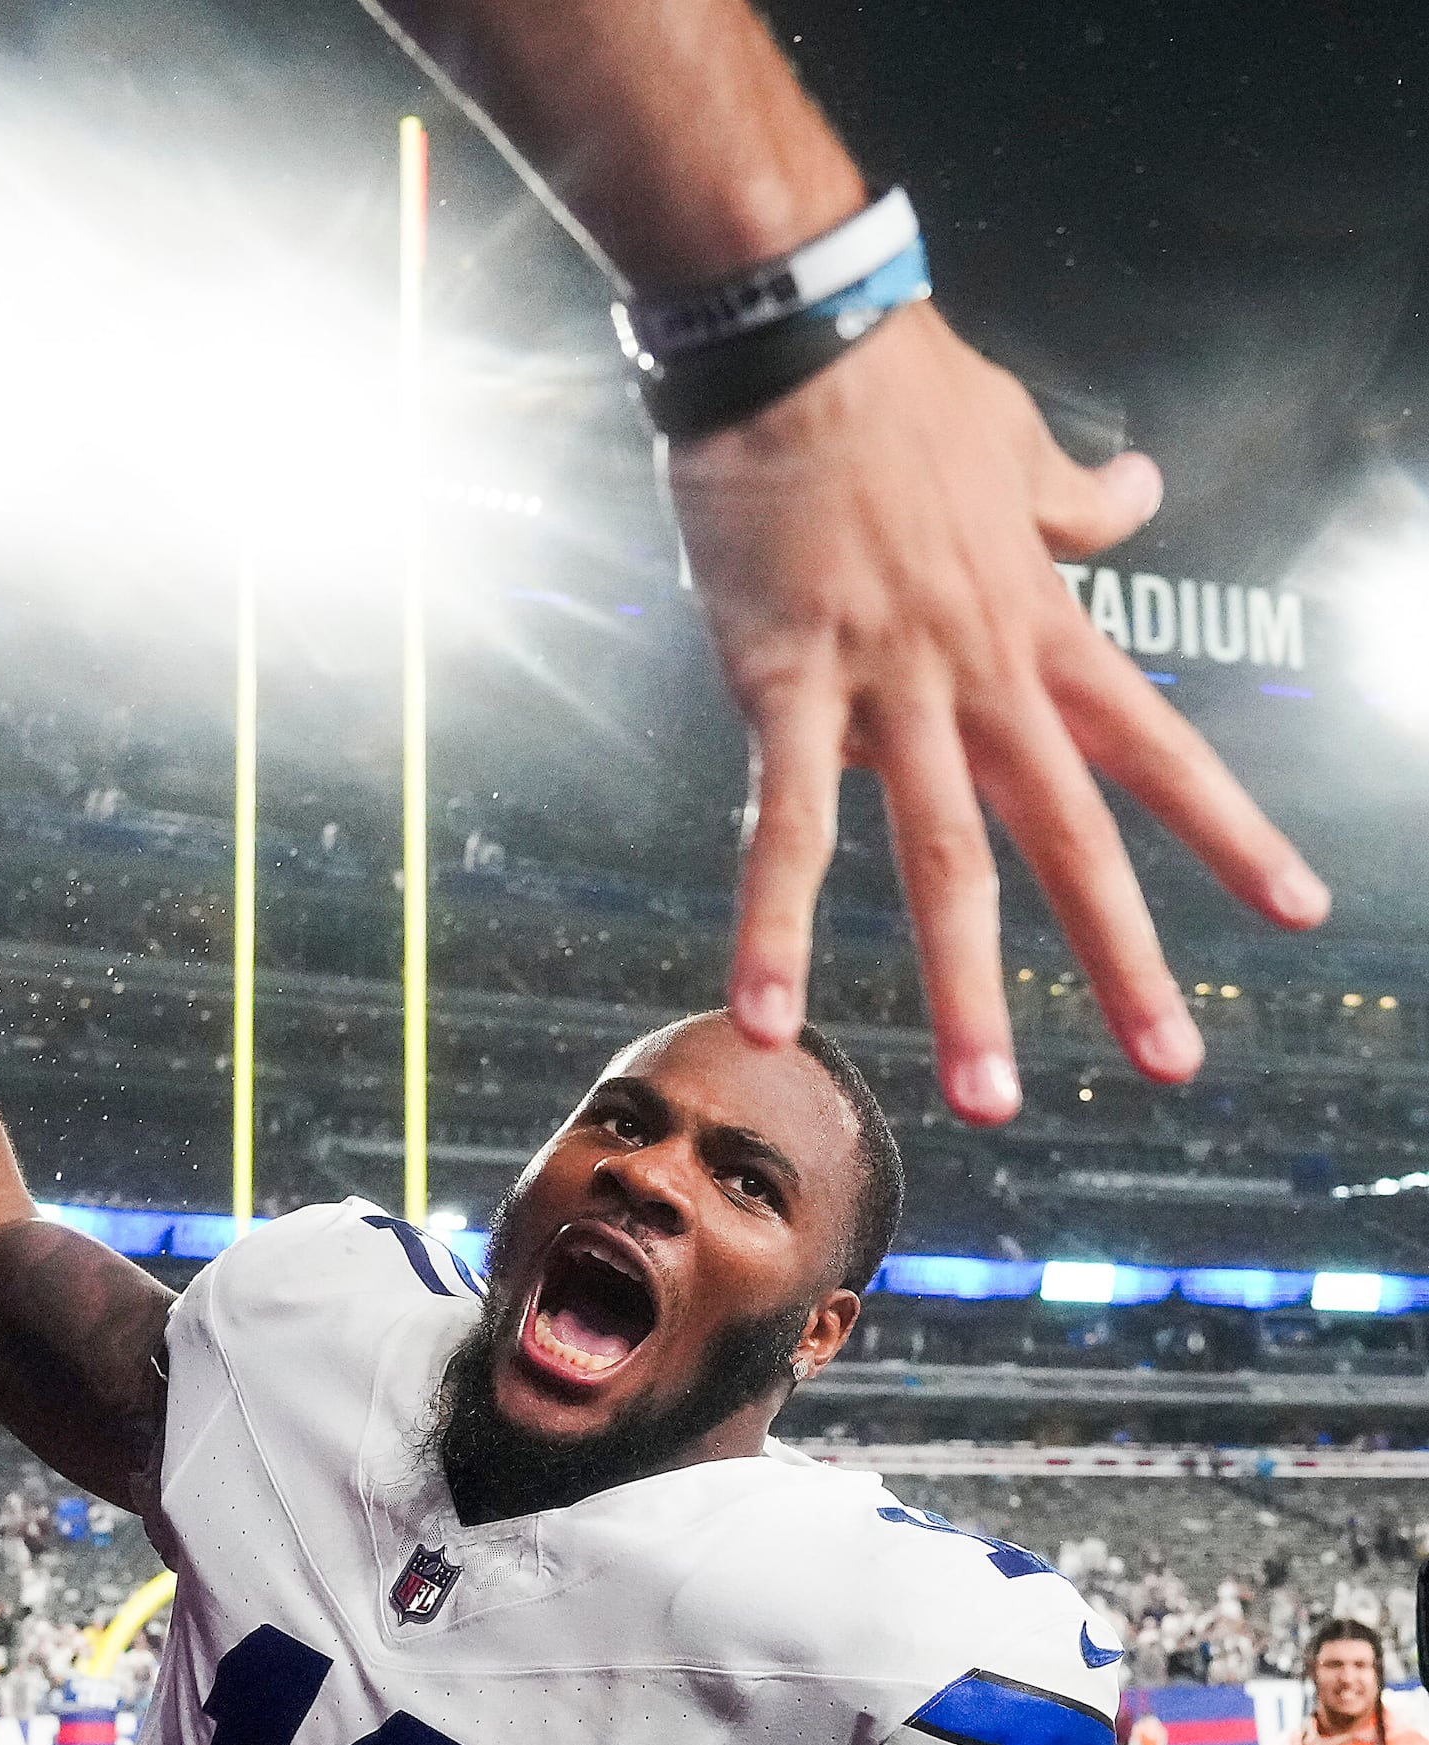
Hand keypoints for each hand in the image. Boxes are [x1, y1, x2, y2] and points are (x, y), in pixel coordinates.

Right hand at [670, 304, 1325, 1124]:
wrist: (798, 336)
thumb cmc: (896, 381)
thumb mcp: (1014, 437)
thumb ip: (1073, 493)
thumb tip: (1139, 494)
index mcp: (1041, 621)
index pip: (1156, 745)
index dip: (1225, 831)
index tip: (1292, 908)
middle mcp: (984, 670)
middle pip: (1070, 833)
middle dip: (1124, 955)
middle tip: (1173, 1061)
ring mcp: (888, 685)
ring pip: (939, 856)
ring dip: (966, 983)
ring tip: (986, 1097)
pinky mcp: (784, 684)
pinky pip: (784, 825)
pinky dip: (774, 924)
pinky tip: (764, 1010)